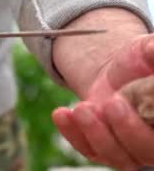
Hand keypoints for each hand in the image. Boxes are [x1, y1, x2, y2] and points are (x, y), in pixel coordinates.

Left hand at [52, 34, 153, 169]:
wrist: (116, 73)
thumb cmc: (139, 62)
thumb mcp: (145, 50)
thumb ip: (152, 52)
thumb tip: (153, 49)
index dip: (151, 119)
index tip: (127, 101)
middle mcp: (153, 141)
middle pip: (146, 150)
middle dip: (127, 129)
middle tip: (111, 103)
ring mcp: (129, 150)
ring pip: (117, 156)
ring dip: (96, 133)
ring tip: (81, 108)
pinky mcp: (102, 149)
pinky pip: (88, 150)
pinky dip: (73, 134)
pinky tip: (62, 114)